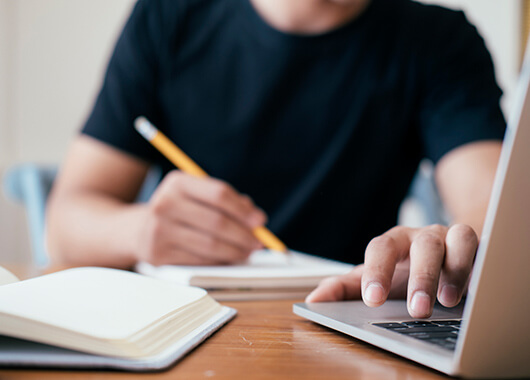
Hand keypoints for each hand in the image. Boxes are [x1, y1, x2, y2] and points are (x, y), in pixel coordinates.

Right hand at [136, 171, 265, 264]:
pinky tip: (229, 259)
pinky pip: (199, 261)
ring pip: (210, 245)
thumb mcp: (197, 196)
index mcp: (178, 182)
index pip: (219, 194)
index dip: (243, 210)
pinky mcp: (158, 255)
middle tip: (258, 242)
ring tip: (248, 252)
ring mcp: (159, 230)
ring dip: (236, 251)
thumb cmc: (180, 210)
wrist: (138, 230)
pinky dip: (220, 262)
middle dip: (244, 234)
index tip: (260, 221)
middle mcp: (165, 203)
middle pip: (217, 222)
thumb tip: (256, 219)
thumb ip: (227, 202)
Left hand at [306, 224, 477, 317]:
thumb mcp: (374, 280)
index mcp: (393, 242)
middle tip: (416, 309)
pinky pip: (480, 246)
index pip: (381, 248)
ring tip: (447, 301)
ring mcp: (450, 237)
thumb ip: (344, 289)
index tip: (372, 299)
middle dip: (419, 277)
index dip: (376, 271)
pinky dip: (477, 264)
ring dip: (453, 269)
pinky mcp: (476, 245)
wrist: (439, 257)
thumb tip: (313, 300)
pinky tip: (473, 288)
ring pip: (456, 238)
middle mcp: (422, 236)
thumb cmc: (403, 271)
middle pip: (421, 245)